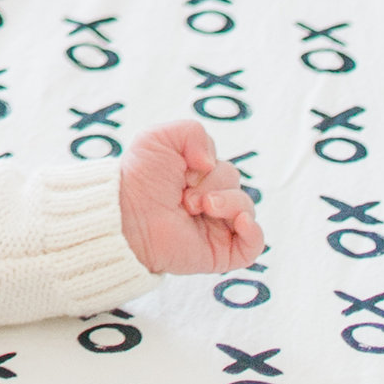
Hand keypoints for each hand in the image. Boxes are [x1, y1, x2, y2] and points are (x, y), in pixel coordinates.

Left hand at [117, 119, 264, 274]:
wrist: (128, 217)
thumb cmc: (139, 179)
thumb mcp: (158, 138)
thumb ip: (192, 131)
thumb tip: (211, 162)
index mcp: (198, 177)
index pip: (222, 163)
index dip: (206, 164)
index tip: (182, 171)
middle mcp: (210, 200)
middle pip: (235, 181)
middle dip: (212, 184)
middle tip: (184, 196)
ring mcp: (217, 226)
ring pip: (247, 208)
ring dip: (227, 203)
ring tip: (196, 208)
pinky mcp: (222, 251)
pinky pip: (255, 244)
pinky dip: (254, 231)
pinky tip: (240, 221)